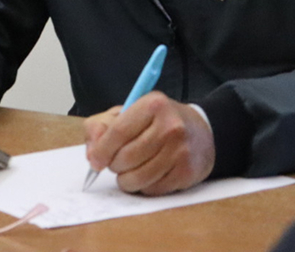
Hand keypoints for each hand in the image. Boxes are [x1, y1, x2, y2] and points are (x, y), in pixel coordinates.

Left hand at [84, 92, 214, 194]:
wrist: (202, 132)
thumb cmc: (158, 121)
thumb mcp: (129, 112)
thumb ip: (102, 126)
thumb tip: (92, 155)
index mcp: (153, 104)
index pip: (119, 131)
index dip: (102, 150)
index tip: (95, 160)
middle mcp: (170, 126)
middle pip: (126, 157)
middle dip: (115, 165)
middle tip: (118, 161)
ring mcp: (180, 150)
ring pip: (137, 178)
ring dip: (126, 179)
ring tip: (131, 169)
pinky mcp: (186, 172)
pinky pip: (152, 190)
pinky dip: (143, 187)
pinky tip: (149, 174)